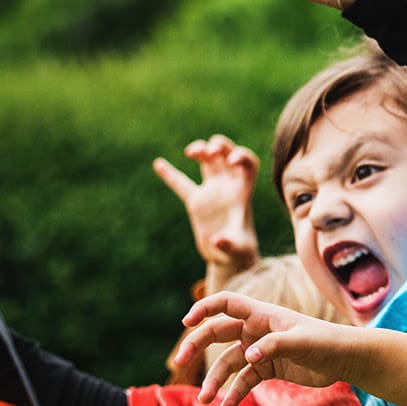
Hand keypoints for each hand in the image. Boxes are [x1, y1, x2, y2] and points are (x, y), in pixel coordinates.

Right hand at [154, 135, 258, 288]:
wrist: (230, 260)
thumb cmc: (240, 254)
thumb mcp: (237, 249)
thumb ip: (230, 244)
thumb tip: (217, 240)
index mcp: (242, 193)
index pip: (248, 164)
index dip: (241, 155)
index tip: (231, 160)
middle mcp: (228, 188)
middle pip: (227, 154)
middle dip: (220, 146)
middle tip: (209, 151)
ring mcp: (212, 192)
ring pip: (207, 162)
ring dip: (200, 150)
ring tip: (191, 152)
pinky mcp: (196, 202)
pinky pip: (181, 184)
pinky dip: (170, 174)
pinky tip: (158, 164)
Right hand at [175, 292, 363, 405]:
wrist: (347, 360)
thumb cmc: (327, 342)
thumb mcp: (303, 342)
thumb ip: (275, 345)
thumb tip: (248, 357)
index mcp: (263, 314)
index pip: (226, 303)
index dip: (204, 308)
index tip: (186, 321)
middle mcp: (257, 329)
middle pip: (217, 333)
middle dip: (196, 346)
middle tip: (179, 362)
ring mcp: (261, 350)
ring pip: (228, 363)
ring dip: (215, 380)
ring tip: (206, 399)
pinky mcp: (268, 368)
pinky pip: (244, 381)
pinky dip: (234, 393)